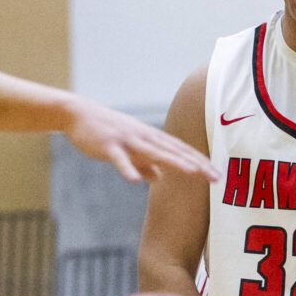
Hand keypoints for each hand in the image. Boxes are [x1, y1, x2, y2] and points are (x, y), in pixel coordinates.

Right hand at [65, 101, 217, 182]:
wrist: (78, 114)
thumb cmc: (106, 132)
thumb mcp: (129, 149)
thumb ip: (144, 164)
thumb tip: (157, 177)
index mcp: (151, 138)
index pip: (181, 151)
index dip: (200, 162)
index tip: (217, 175)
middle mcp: (144, 137)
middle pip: (175, 152)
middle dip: (197, 164)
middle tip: (216, 177)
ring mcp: (127, 140)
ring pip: (154, 153)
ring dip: (174, 162)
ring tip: (193, 173)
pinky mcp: (108, 145)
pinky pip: (119, 159)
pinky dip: (127, 168)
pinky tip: (135, 181)